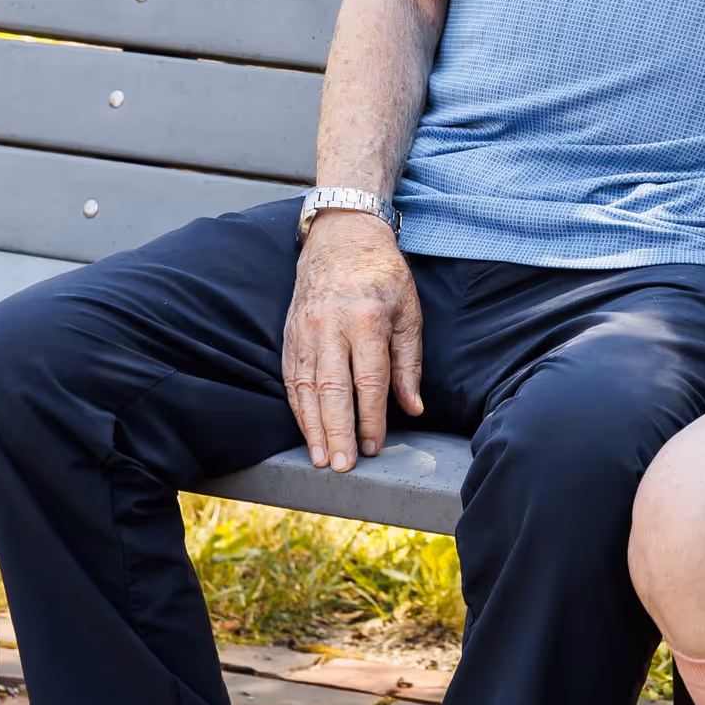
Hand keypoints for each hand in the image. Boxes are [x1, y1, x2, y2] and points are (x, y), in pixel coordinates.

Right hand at [282, 213, 423, 472]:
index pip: (369, 379)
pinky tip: (306, 432)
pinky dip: (298, 409)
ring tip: (321, 460)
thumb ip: (409, 361)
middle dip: (339, 431)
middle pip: (334, 389)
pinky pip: (291, 379)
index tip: (375, 446)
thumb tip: (413, 408)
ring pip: (307, 388)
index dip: (372, 417)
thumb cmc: (383, 275)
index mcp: (367, 318)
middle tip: (343, 467)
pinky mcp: (290, 335)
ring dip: (314, 428)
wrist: (342, 237)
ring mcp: (307, 331)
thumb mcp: (409, 309)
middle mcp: (332, 326)